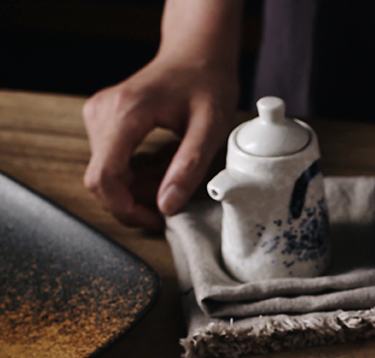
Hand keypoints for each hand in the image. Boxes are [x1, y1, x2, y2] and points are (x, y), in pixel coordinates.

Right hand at [82, 56, 237, 229]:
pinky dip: (134, 179)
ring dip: (136, 192)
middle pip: (101, 181)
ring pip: (104, 175)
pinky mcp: (104, 122)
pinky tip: (161, 174)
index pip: (104, 177)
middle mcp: (103, 113)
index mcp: (125, 113)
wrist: (196, 54)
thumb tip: (167, 206)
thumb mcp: (211, 128)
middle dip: (134, 204)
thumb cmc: (206, 83)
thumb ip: (188, 168)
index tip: (156, 221)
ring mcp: (99, 116)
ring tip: (171, 184)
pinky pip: (110, 164)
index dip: (126, 210)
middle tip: (171, 206)